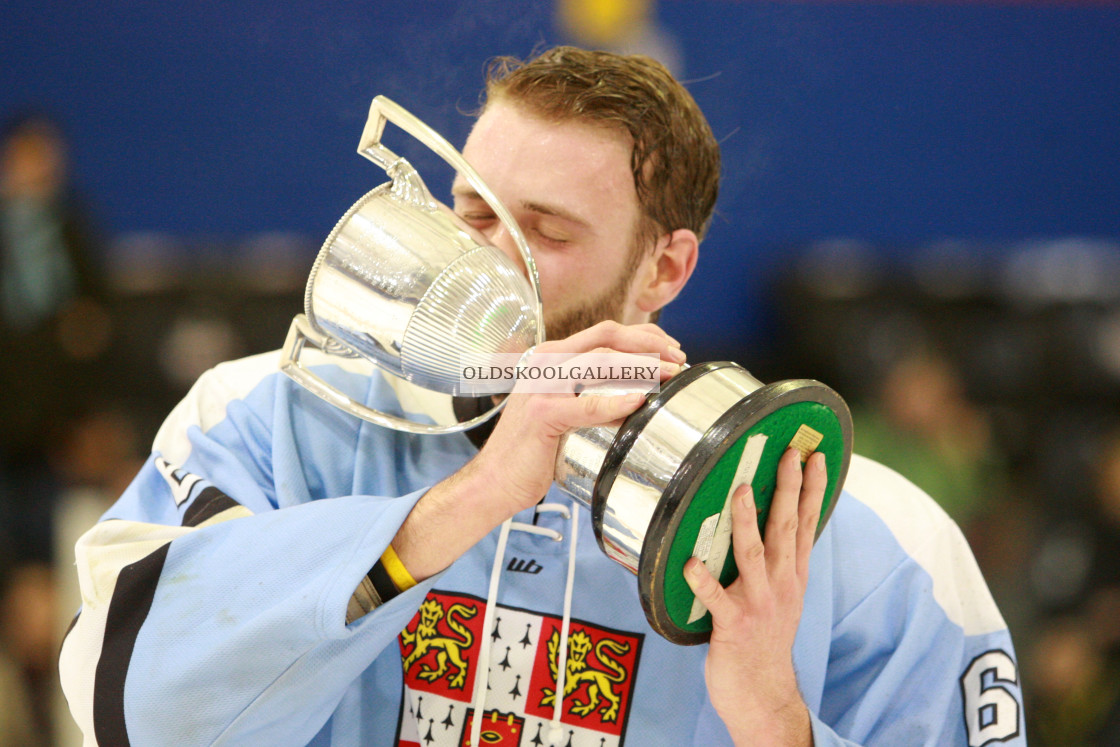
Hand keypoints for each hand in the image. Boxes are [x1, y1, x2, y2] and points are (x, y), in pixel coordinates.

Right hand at [473, 320, 684, 516]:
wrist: (496, 479)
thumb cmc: (532, 449)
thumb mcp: (565, 412)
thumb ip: (592, 395)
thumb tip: (637, 393)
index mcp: (551, 358)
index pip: (604, 333)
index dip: (642, 336)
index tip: (670, 349)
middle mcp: (545, 363)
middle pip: (605, 338)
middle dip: (648, 344)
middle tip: (678, 358)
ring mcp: (541, 385)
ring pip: (599, 362)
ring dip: (640, 366)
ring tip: (668, 375)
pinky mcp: (542, 413)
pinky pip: (586, 404)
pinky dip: (615, 401)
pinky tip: (638, 400)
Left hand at [684, 448, 827, 746]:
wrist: (764, 696)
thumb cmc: (764, 640)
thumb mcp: (783, 595)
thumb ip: (778, 559)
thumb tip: (770, 518)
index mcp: (793, 575)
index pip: (807, 524)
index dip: (812, 489)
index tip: (816, 455)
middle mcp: (781, 584)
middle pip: (787, 529)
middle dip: (787, 489)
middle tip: (789, 454)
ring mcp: (758, 604)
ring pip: (752, 555)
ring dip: (746, 523)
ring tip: (740, 492)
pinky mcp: (733, 626)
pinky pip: (715, 599)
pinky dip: (703, 580)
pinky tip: (690, 562)